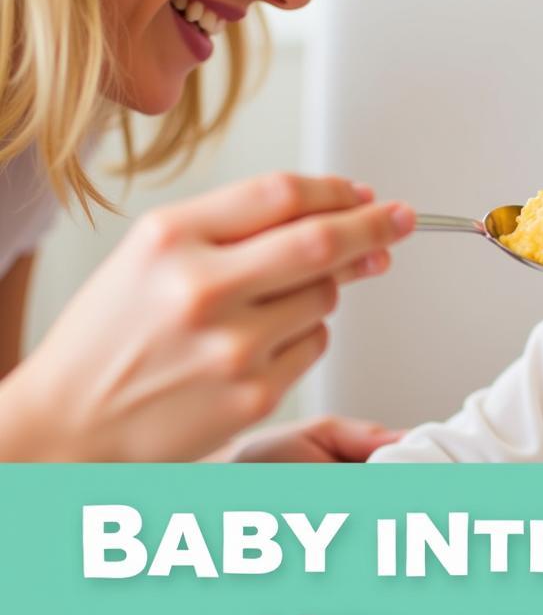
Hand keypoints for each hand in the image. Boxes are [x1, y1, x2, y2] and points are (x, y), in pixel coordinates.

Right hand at [0, 174, 414, 461]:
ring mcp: (232, 348)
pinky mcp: (254, 396)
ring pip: (325, 297)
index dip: (335, 189)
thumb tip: (339, 213)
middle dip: (376, 225)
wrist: (68, 424)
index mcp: (171, 239)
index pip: (280, 193)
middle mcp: (202, 289)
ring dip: (325, 289)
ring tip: (276, 301)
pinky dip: (305, 335)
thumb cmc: (113, 334)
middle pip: (322, 241)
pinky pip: (315, 345)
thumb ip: (239, 224)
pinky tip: (262, 343)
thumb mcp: (154, 253)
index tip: (366, 194)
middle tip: (403, 219)